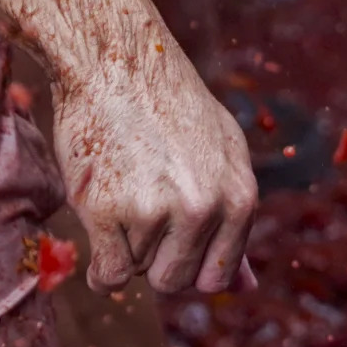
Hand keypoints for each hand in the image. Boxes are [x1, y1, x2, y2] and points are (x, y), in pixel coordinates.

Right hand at [51, 39, 257, 293]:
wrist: (114, 58)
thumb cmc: (168, 104)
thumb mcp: (223, 151)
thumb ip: (234, 219)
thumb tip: (247, 288)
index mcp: (239, 198)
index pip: (217, 278)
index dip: (190, 262)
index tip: (171, 235)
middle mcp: (202, 209)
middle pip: (175, 281)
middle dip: (155, 259)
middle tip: (141, 208)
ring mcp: (154, 211)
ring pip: (137, 270)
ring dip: (124, 242)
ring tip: (122, 185)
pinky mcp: (106, 210)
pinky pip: (109, 275)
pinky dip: (100, 269)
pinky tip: (100, 227)